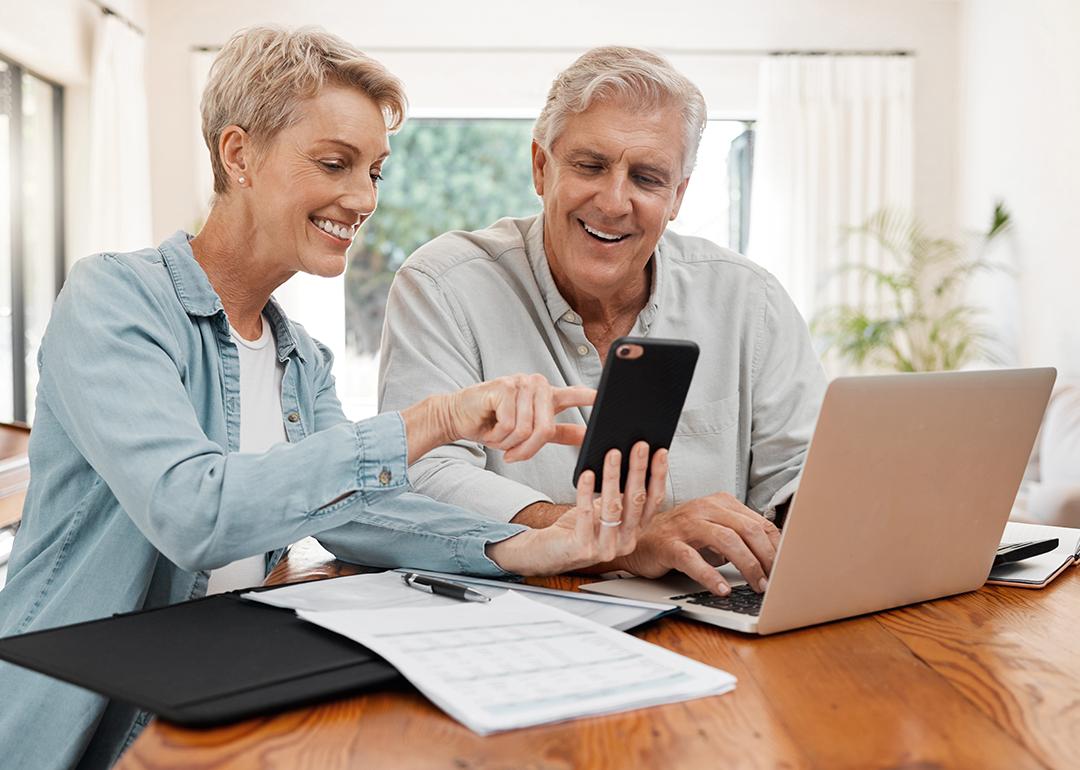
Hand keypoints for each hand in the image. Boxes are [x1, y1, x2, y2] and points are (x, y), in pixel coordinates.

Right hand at [444, 374, 594, 461]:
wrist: (458, 416)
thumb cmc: (493, 423)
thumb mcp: (529, 430)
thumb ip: (558, 431)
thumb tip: (587, 435)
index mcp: (547, 393)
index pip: (574, 395)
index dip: (589, 398)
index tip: (605, 398)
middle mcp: (536, 384)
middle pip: (546, 428)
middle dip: (527, 449)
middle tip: (512, 456)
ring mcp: (520, 383)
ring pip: (526, 429)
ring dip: (508, 443)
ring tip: (498, 437)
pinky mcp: (503, 388)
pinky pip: (509, 425)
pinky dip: (498, 436)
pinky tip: (489, 428)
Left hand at [488, 442, 667, 575]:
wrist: (550, 552)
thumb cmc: (579, 526)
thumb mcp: (603, 508)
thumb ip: (618, 492)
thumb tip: (625, 455)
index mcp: (634, 530)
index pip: (654, 501)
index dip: (658, 476)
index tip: (660, 452)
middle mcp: (625, 541)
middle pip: (636, 501)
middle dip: (638, 470)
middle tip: (640, 445)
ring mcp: (606, 547)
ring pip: (613, 507)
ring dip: (613, 477)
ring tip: (612, 454)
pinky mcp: (583, 548)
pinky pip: (586, 515)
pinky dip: (586, 493)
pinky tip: (587, 474)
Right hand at [616, 492, 780, 595]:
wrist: (639, 539)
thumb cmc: (681, 536)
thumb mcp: (714, 530)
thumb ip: (739, 535)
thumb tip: (773, 556)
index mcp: (720, 503)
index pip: (758, 522)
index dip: (776, 546)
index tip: (786, 566)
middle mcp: (704, 509)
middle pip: (747, 529)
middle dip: (766, 557)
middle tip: (774, 580)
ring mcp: (686, 525)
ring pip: (726, 540)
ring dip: (747, 565)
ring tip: (756, 585)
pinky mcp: (669, 544)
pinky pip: (693, 559)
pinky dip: (710, 575)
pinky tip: (722, 589)